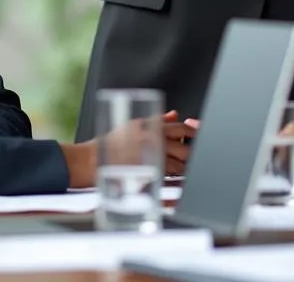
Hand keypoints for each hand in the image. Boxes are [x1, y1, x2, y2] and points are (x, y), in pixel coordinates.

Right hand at [64, 111, 197, 187]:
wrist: (94, 159)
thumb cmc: (113, 142)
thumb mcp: (135, 123)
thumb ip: (158, 119)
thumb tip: (174, 115)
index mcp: (154, 127)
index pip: (182, 129)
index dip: (194, 132)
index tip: (198, 135)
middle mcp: (156, 142)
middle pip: (186, 149)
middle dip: (191, 153)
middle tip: (191, 155)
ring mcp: (153, 160)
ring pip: (180, 165)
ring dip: (183, 167)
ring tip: (182, 167)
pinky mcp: (148, 176)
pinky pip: (169, 178)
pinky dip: (174, 177)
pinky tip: (173, 176)